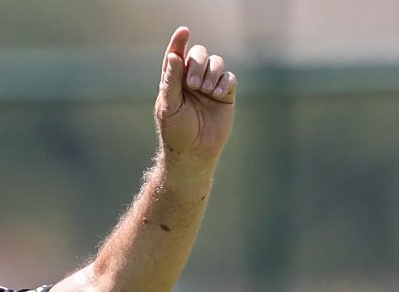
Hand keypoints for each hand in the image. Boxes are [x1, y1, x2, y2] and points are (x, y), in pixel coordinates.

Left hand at [155, 26, 237, 162]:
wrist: (194, 152)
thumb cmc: (176, 131)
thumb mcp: (169, 105)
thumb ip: (171, 80)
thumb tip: (173, 55)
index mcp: (174, 81)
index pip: (176, 56)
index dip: (179, 42)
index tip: (184, 31)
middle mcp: (192, 80)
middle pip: (198, 54)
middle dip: (197, 63)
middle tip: (193, 84)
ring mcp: (209, 86)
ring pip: (216, 62)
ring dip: (211, 72)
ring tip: (205, 90)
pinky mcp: (225, 94)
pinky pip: (229, 77)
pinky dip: (223, 82)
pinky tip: (217, 94)